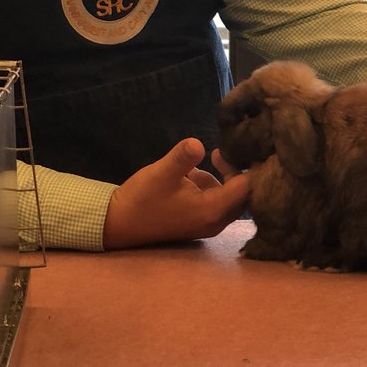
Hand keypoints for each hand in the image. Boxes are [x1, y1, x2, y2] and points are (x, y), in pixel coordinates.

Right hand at [102, 138, 250, 249]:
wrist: (119, 224)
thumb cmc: (142, 199)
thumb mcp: (162, 173)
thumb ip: (183, 157)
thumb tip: (199, 142)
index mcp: (212, 210)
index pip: (248, 187)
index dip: (248, 166)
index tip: (237, 147)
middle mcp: (215, 221)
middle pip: (243, 194)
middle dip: (235, 171)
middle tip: (220, 151)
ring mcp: (207, 224)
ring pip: (228, 197)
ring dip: (219, 177)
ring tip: (199, 164)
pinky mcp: (198, 222)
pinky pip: (215, 201)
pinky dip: (209, 186)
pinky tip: (189, 177)